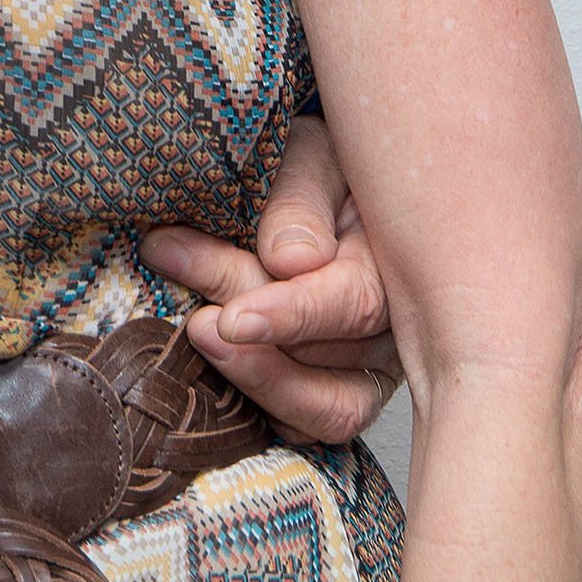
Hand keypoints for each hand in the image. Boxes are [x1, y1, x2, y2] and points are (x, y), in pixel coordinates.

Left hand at [141, 114, 401, 444]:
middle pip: (325, 356)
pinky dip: (260, 406)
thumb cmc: (318, 162)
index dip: (290, 315)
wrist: (325, 182)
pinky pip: (306, 426)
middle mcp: (391, 329)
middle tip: (188, 310)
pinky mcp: (333, 391)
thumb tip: (291, 262)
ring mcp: (366, 368)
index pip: (353, 304)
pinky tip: (213, 372)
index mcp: (394, 263)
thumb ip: (299, 199)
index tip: (228, 319)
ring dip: (254, 378)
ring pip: (322, 408)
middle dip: (250, 336)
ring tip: (197, 335)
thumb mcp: (310, 154)